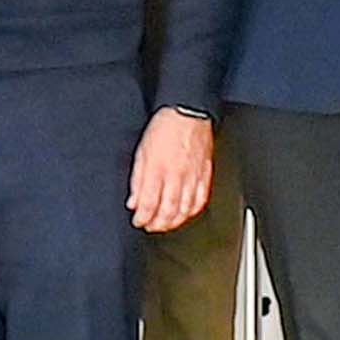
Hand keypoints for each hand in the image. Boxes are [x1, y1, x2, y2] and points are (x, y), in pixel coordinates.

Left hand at [130, 108, 214, 232]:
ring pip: (186, 209)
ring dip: (175, 221)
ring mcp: (193, 176)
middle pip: (168, 210)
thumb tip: (134, 201)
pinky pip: (201, 199)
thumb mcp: (141, 152)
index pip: (149, 203)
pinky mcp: (205, 174)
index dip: (143, 217)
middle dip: (158, 224)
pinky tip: (186, 213)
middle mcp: (176, 176)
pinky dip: (193, 210)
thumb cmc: (164, 128)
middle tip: (151, 227)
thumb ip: (137, 180)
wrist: (188, 112)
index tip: (138, 221)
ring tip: (166, 224)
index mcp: (157, 170)